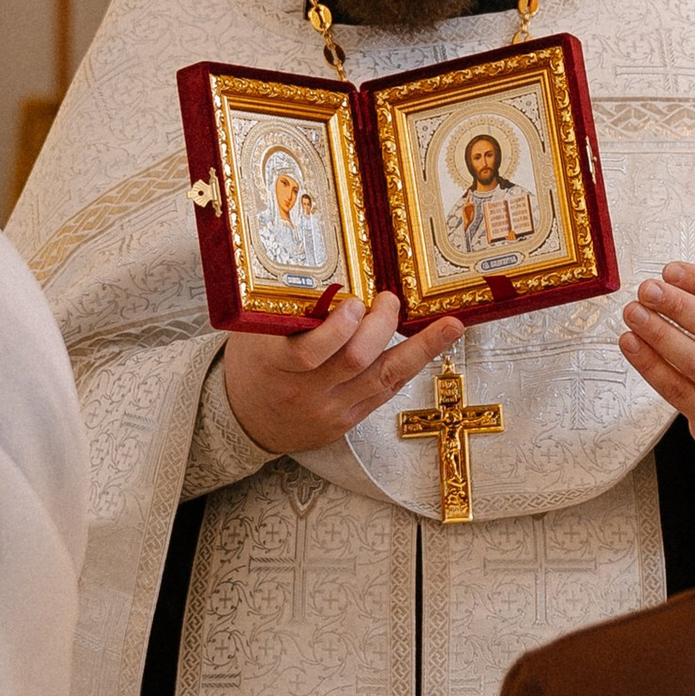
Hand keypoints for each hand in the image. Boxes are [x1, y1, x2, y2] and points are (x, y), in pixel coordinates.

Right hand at [220, 291, 466, 459]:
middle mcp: (305, 390)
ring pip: (383, 378)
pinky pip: (386, 390)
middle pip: (354, 360)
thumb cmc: (254, 366)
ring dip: (421, 349)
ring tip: (449, 325)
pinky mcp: (348, 419)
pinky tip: (434, 344)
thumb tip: (329, 274)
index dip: (338, 328)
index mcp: (274, 364)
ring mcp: (330, 408)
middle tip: (388, 300)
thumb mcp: (254, 334)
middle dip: (381, 326)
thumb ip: (286, 312)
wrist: (245, 421)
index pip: (308, 351)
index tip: (354, 302)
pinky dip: (412, 364)